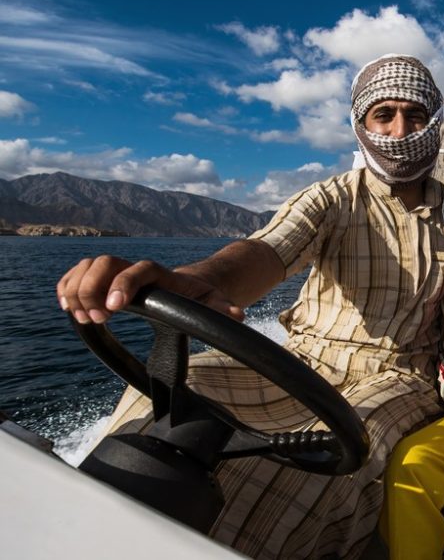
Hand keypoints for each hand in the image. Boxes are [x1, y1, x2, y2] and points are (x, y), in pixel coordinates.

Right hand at [57, 255, 243, 324]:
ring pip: (88, 265)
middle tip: (97, 319)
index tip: (115, 308)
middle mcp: (137, 268)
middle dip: (94, 289)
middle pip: (105, 262)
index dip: (124, 284)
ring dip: (77, 289)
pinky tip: (68, 308)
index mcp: (162, 274)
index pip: (140, 269)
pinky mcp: (105, 279)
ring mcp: (119, 271)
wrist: (188, 286)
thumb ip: (222, 308)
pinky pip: (78, 273)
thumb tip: (237, 315)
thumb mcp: (214, 301)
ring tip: (81, 317)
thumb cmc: (199, 296)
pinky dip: (68, 287)